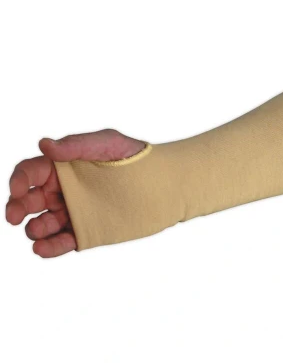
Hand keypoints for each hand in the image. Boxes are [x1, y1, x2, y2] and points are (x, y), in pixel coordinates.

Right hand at [6, 129, 144, 257]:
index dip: (19, 180)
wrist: (160, 182)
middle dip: (18, 207)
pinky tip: (42, 248)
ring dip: (35, 228)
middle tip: (15, 216)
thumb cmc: (133, 156)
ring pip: (44, 223)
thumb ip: (76, 145)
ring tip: (36, 231)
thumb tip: (44, 144)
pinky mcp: (87, 229)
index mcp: (64, 167)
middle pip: (31, 199)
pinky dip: (50, 247)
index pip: (32, 172)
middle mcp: (65, 190)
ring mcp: (75, 211)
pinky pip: (64, 240)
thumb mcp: (106, 143)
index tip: (16, 189)